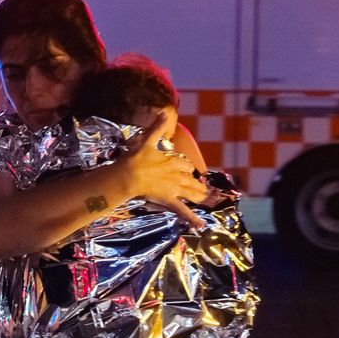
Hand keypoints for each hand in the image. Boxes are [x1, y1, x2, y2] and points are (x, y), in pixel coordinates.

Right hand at [119, 109, 207, 227]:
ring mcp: (174, 189)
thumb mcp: (147, 140)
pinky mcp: (169, 200)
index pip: (185, 165)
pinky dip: (192, 218)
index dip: (188, 168)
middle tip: (206, 190)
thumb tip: (162, 112)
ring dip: (200, 197)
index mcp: (173, 162)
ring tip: (209, 201)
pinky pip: (182, 211)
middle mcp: (177, 175)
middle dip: (199, 185)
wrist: (129, 174)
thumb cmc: (136, 158)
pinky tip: (200, 225)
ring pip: (191, 193)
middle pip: (192, 181)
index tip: (189, 170)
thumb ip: (156, 128)